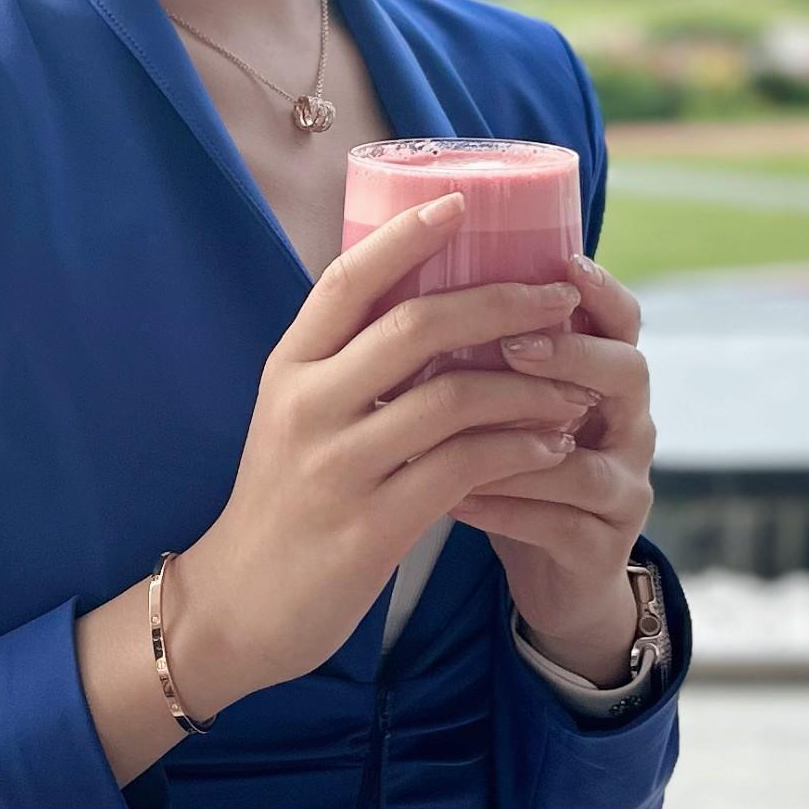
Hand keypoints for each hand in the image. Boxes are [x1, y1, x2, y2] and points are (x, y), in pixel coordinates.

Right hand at [169, 191, 600, 716]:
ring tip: (575, 386)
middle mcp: (308, 405)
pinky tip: (550, 445)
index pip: (347, 279)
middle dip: (501, 303)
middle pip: (416, 326)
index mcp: (289, 368)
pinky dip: (517, 449)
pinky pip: (462, 469)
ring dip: (529, 386)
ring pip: (453, 398)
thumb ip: (346, 367)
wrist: (233, 606)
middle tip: (559, 299)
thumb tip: (428, 309)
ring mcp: (337, 465)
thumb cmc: (281, 503)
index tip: (462, 202)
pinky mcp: (369, 526)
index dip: (405, 235)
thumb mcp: (294, 418)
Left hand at [457, 252, 657, 684]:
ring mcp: (622, 492)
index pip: (623, 321)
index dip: (602, 290)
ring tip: (456, 436)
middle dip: (572, 356)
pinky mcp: (601, 551)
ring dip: (520, 448)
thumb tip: (408, 281)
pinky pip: (559, 526)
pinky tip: (454, 500)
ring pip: (588, 465)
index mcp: (607, 380)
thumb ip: (489, 356)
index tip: (563, 263)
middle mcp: (628, 428)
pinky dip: (505, 510)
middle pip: (628, 375)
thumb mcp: (510, 406)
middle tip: (513, 346)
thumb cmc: (516, 469)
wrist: (549, 575)